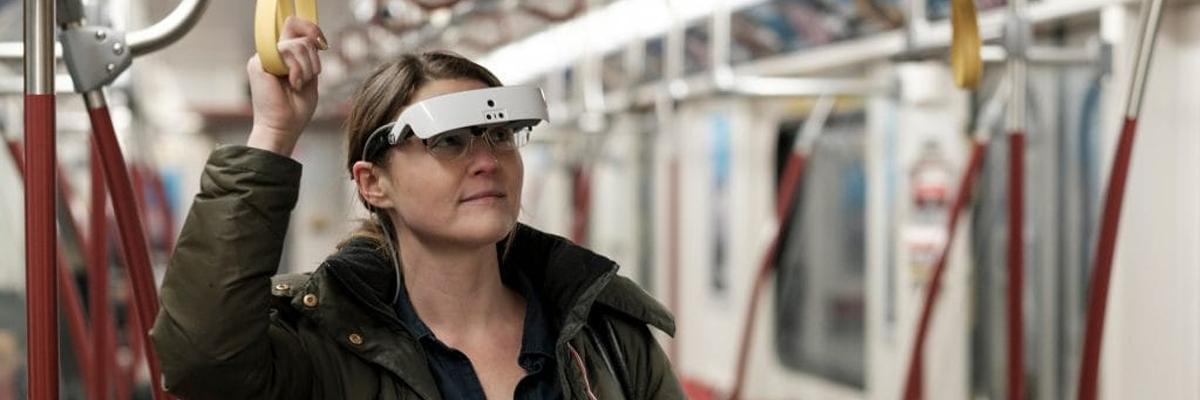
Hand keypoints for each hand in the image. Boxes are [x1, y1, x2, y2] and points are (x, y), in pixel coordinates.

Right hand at [246, 16, 326, 156]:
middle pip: (300, 36)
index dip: (312, 32)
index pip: (297, 32)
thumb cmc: (296, 109)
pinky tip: (294, 83)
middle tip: (309, 77)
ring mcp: (263, 58)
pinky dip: (298, 69)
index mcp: (282, 58)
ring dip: (307, 67)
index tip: (323, 43)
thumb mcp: (309, 78)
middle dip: (313, 59)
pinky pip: (286, 51)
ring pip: (297, 44)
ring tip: (300, 83)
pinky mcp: (258, 63)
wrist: (283, 127)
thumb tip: (315, 39)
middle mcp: (271, 55)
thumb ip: (309, 58)